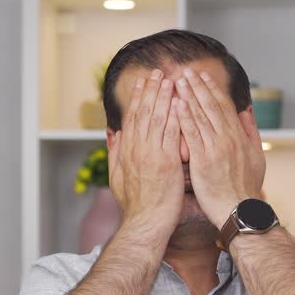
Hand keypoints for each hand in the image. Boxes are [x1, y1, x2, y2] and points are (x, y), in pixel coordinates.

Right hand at [108, 69, 183, 233]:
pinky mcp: (165, 162)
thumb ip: (114, 152)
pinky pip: (171, 133)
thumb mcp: (117, 177)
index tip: (144, 81)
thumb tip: (113, 132)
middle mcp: (136, 149)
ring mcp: (150, 155)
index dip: (139, 97)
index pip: (133, 117)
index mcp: (126, 151)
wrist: (145, 223)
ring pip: (157, 118)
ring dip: (164, 96)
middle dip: (151, 89)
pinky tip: (181, 101)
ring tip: (171, 79)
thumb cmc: (136, 205)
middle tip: (158, 71)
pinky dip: (175, 116)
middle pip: (144, 112)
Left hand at [174, 68, 265, 228]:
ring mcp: (216, 148)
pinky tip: (176, 104)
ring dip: (188, 96)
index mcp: (238, 136)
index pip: (223, 106)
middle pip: (211, 106)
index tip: (202, 76)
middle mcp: (228, 138)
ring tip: (177, 80)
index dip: (212, 89)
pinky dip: (185, 118)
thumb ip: (251, 131)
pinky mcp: (204, 160)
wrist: (240, 210)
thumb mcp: (257, 157)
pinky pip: (192, 135)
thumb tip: (247, 111)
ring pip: (201, 116)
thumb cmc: (246, 187)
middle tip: (186, 70)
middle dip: (198, 86)